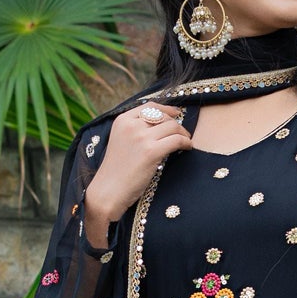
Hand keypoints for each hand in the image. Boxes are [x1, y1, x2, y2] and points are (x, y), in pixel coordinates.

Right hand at [83, 102, 192, 243]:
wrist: (108, 190)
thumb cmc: (116, 171)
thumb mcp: (121, 141)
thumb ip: (135, 130)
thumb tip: (162, 124)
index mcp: (122, 120)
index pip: (150, 106)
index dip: (167, 109)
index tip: (177, 114)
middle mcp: (131, 125)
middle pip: (163, 117)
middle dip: (176, 124)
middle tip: (183, 134)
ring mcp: (141, 137)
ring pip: (172, 127)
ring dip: (183, 134)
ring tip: (186, 142)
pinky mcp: (151, 151)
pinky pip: (176, 140)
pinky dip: (186, 143)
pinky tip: (188, 148)